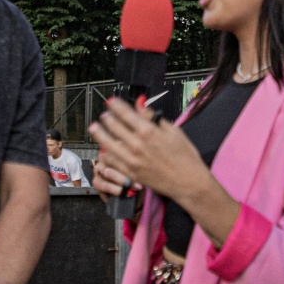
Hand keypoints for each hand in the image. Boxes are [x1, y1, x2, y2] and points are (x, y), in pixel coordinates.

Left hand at [88, 97, 205, 203]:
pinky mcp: (130, 173)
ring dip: (99, 133)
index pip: (125, 113)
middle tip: (104, 113)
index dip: (115, 105)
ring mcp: (132, 160)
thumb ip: (152, 117)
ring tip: (94, 127)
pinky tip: (103, 148)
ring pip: (107, 143)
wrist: (188, 182)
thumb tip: (141, 104)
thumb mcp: (173, 130)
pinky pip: (112, 161)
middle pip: (113, 126)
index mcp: (148, 131)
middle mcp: (137, 145)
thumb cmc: (185, 157)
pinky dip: (105, 153)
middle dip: (106, 117)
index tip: (111, 101)